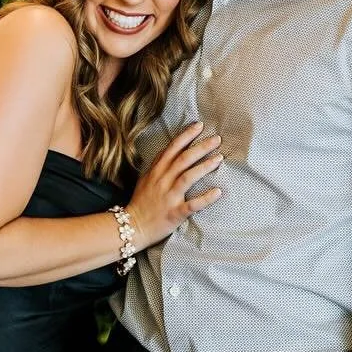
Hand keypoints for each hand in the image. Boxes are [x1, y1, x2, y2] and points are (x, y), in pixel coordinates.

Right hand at [126, 122, 223, 245]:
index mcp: (156, 171)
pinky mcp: (174, 213)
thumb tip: (170, 150)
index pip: (172, 148)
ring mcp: (169, 197)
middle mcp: (162, 181)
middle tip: (217, 139)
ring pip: (188, 177)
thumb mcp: (146, 178)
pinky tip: (218, 192)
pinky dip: (205, 198)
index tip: (199, 125)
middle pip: (183, 159)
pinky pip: (192, 205)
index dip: (186, 136)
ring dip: (204, 166)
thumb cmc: (141, 202)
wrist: (132, 226)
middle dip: (201, 147)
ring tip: (219, 158)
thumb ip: (159, 165)